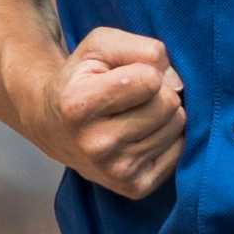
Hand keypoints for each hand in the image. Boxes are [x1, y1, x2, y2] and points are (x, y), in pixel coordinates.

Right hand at [10, 27, 185, 198]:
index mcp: (79, 104)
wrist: (54, 125)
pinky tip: (141, 135)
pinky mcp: (134, 188)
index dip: (145, 70)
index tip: (123, 75)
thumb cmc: (84, 77)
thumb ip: (142, 48)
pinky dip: (167, 138)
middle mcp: (95, 144)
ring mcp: (115, 171)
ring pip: (177, 127)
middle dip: (159, 92)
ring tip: (134, 115)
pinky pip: (179, 151)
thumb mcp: (100, 45)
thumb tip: (178, 84)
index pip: (150, 79)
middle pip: (168, 105)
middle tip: (132, 97)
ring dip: (164, 115)